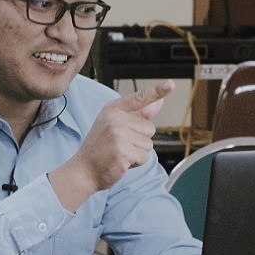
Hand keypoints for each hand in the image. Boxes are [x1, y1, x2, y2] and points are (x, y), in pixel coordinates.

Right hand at [49, 80, 174, 210]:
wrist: (83, 170)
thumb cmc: (100, 148)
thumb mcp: (115, 125)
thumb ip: (138, 114)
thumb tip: (159, 103)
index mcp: (113, 109)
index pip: (140, 98)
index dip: (157, 91)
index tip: (170, 84)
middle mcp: (115, 119)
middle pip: (150, 128)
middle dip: (139, 140)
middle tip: (119, 145)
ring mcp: (118, 135)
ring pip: (148, 144)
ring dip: (137, 153)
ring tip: (119, 153)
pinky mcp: (123, 152)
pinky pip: (144, 157)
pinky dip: (136, 163)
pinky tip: (121, 162)